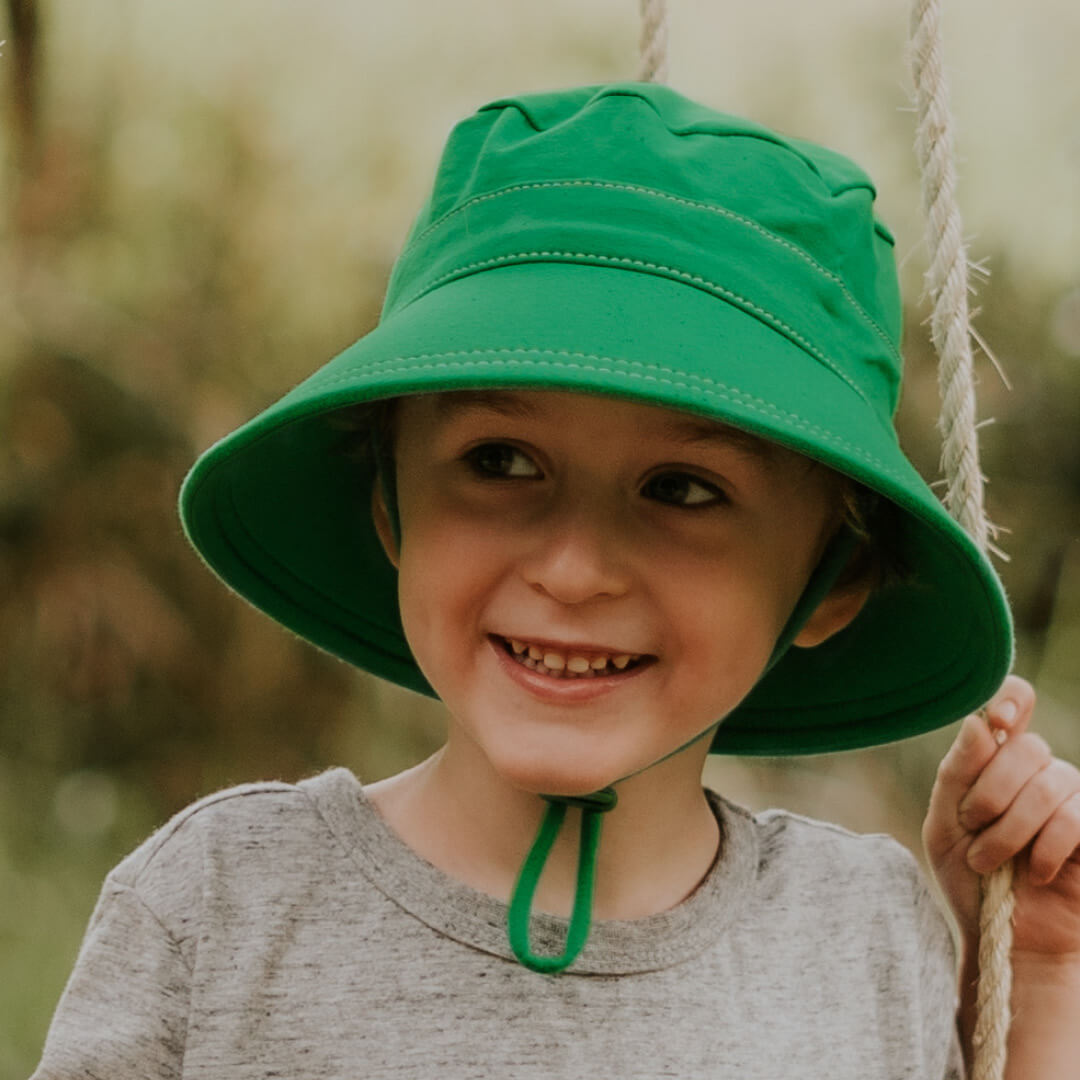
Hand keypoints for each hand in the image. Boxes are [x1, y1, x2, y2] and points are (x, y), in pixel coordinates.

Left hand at [924, 675, 1079, 961]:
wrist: (1006, 938)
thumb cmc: (970, 878)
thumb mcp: (945, 825)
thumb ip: (957, 774)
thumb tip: (978, 722)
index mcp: (997, 758)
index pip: (1015, 701)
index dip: (1011, 699)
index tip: (999, 720)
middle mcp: (1038, 770)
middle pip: (1027, 747)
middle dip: (990, 793)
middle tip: (972, 830)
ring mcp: (1072, 797)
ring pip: (1049, 783)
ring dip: (1010, 829)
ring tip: (991, 862)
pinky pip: (1075, 818)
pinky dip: (1046, 848)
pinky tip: (1035, 872)